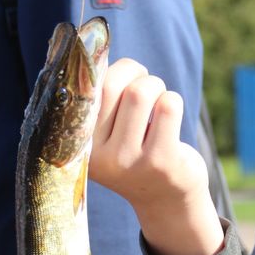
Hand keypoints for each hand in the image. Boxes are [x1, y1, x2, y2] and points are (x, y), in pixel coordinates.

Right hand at [90, 59, 223, 254]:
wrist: (166, 202)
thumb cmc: (136, 155)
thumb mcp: (108, 137)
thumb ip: (98, 105)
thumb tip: (96, 52)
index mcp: (81, 146)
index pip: (85, 92)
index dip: (103, 69)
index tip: (118, 70)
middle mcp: (101, 157)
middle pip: (112, 86)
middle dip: (134, 72)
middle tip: (143, 80)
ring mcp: (131, 161)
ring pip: (142, 92)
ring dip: (156, 86)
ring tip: (158, 101)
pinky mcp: (162, 161)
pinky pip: (168, 105)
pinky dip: (172, 101)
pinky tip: (169, 117)